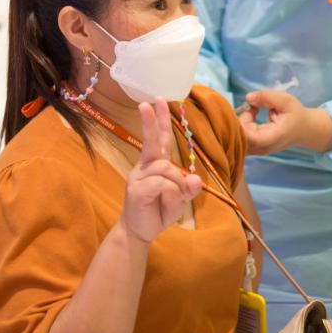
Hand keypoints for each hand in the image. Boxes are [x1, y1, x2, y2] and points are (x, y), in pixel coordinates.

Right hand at [121, 97, 201, 243]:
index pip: (160, 138)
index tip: (158, 100)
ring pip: (169, 170)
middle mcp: (145, 166)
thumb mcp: (180, 199)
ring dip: (177, 187)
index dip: (160, 120)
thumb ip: (188, 188)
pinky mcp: (136, 189)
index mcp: (155, 164)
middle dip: (151, 121)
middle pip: (152, 141)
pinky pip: (163, 184)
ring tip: (171, 201)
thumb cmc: (159, 211)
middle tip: (147, 102)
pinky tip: (162, 204)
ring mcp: (139, 176)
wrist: (139, 232)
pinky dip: (171, 195)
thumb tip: (195, 178)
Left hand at [239, 89, 331, 155]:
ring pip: (238, 138)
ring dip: (241, 121)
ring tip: (254, 110)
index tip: (245, 108)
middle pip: (239, 137)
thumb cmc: (296, 115)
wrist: (305, 130)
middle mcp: (263, 147)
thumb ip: (267, 97)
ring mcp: (258, 150)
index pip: (248, 137)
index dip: (240, 124)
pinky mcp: (255, 147)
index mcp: (273, 137)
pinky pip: (241, 137)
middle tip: (252, 106)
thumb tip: (247, 98)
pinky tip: (252, 116)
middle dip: (240, 119)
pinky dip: (242, 124)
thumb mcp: (286, 100)